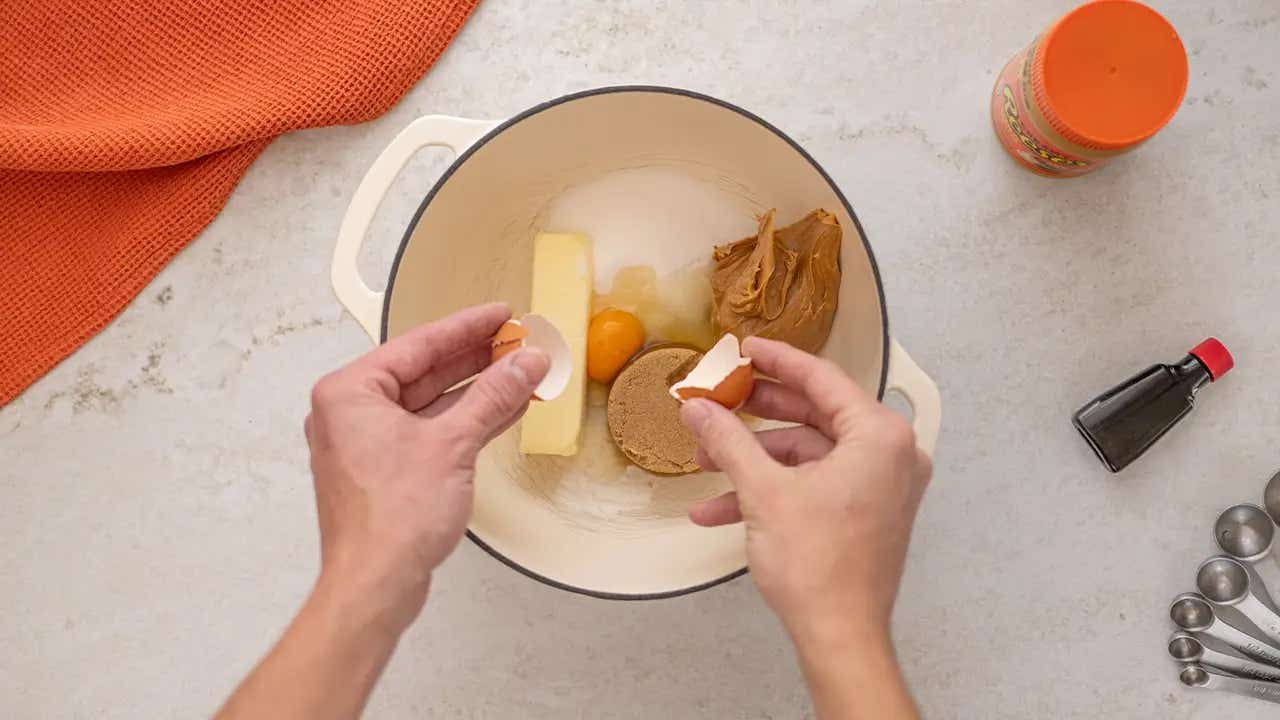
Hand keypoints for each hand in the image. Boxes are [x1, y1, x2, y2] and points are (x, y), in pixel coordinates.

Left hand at [304, 303, 547, 633]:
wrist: (376, 584)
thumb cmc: (391, 519)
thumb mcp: (453, 443)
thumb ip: (493, 396)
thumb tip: (526, 363)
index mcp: (349, 392)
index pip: (418, 345)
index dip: (466, 327)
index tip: (501, 314)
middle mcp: (350, 413)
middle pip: (424, 371)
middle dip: (476, 359)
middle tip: (517, 341)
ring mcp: (367, 443)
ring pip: (430, 403)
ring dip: (477, 391)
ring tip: (521, 371)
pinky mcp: (386, 471)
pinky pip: (430, 430)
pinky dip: (465, 420)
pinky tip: (503, 408)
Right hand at [679, 337, 930, 718]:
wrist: (840, 635)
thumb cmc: (819, 565)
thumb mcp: (763, 491)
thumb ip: (728, 440)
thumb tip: (698, 408)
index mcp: (880, 437)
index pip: (823, 379)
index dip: (778, 360)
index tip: (746, 347)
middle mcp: (889, 456)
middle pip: (814, 414)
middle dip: (756, 413)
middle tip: (719, 395)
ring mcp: (879, 487)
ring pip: (806, 454)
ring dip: (752, 459)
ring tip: (703, 458)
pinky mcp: (864, 514)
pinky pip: (812, 486)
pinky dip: (768, 491)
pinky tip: (716, 508)